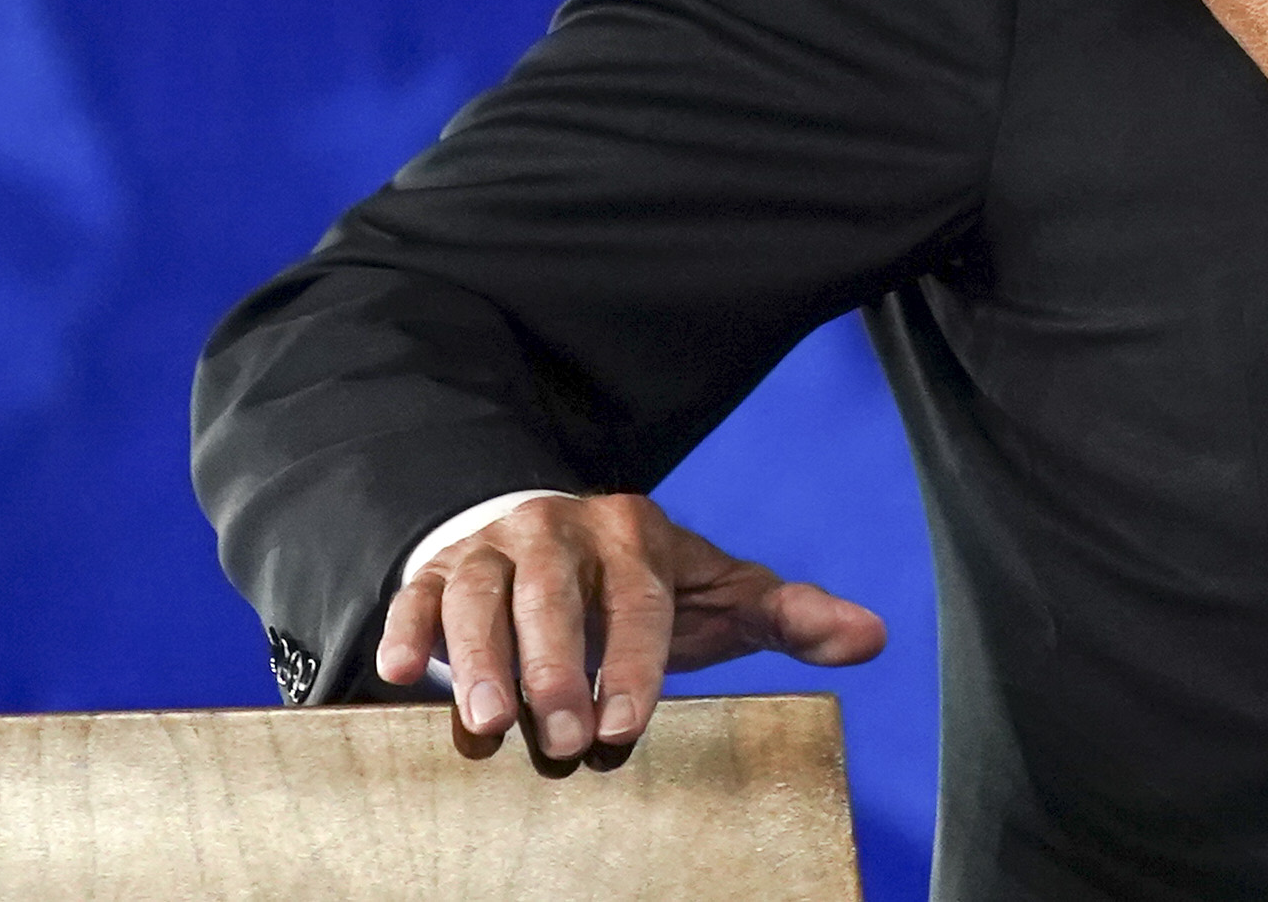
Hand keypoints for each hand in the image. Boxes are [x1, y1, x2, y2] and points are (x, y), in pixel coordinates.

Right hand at [376, 492, 886, 762]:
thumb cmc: (640, 589)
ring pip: (481, 592)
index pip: (641, 597)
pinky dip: (404, 629)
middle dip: (558, 668)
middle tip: (561, 740)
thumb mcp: (714, 595)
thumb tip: (873, 637)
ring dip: (477, 657)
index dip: (637, 662)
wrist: (546, 540)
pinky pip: (416, 592)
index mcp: (634, 532)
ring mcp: (493, 542)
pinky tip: (394, 675)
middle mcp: (559, 525)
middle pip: (556, 594)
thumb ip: (786, 614)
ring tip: (484, 725)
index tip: (626, 728)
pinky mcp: (437, 567)